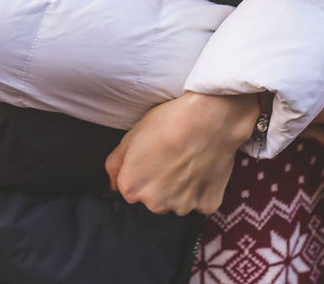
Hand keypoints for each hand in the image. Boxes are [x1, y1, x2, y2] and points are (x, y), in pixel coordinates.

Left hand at [106, 91, 258, 215]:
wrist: (210, 116)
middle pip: (154, 199)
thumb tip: (113, 184)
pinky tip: (205, 167)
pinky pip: (202, 202)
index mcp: (132, 188)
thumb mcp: (132, 135)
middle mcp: (155, 204)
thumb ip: (115, 164)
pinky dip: (204, 190)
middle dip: (161, 183)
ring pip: (178, 202)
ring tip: (191, 160)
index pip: (131, 188)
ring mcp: (182, 207)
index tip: (154, 155)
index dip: (143, 170)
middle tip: (173, 157)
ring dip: (182, 188)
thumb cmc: (169, 121)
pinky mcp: (207, 205)